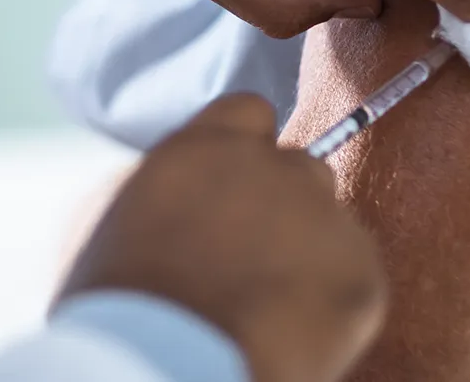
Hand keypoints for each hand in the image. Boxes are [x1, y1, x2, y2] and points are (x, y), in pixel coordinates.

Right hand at [58, 94, 386, 381]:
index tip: (234, 192)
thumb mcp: (107, 219)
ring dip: (310, 255)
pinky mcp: (362, 273)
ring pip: (332, 226)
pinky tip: (291, 333)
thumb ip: (155, 185)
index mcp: (206, 147)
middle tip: (254, 260)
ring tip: (269, 306)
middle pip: (301, 168)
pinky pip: (357, 279)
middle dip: (285, 205)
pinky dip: (334, 306)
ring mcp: (324, 217)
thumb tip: (178, 188)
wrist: (162, 366)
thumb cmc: (116, 304)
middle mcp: (272, 167)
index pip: (249, 113)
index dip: (245, 151)